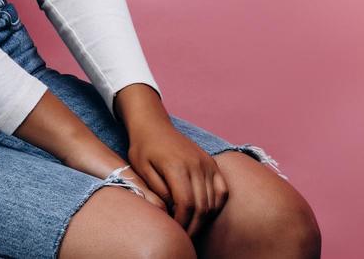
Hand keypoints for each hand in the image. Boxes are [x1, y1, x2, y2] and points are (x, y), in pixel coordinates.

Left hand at [126, 122, 229, 239]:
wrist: (154, 126)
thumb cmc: (144, 148)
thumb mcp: (141, 169)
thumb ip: (157, 190)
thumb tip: (171, 209)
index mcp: (177, 166)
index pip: (186, 204)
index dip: (182, 223)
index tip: (175, 232)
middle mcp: (196, 164)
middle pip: (201, 206)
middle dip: (193, 227)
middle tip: (184, 237)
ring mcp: (207, 163)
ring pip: (213, 201)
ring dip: (204, 219)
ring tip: (192, 228)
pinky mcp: (212, 163)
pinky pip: (222, 190)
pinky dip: (216, 206)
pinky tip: (205, 213)